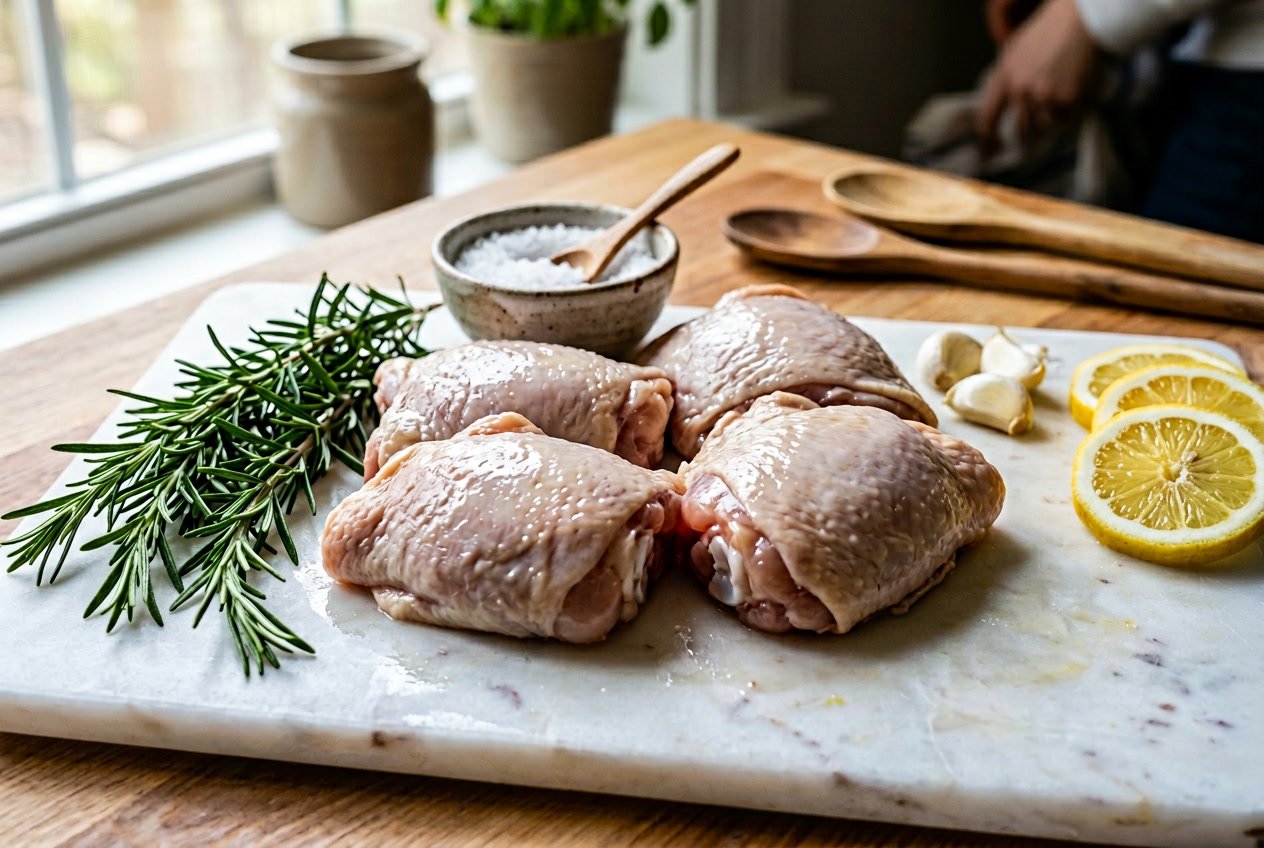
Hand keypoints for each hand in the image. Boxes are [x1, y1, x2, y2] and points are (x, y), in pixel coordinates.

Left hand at [977, 0, 1099, 148]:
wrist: (1080, 20)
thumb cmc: (1048, 32)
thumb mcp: (1015, 52)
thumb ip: (1006, 80)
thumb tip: (1000, 110)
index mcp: (1005, 76)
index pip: (987, 116)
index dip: (986, 138)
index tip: (987, 151)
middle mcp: (1021, 89)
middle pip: (1020, 129)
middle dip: (1027, 136)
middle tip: (1033, 142)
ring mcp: (1044, 95)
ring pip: (1045, 126)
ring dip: (1052, 120)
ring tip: (1060, 99)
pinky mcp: (1068, 98)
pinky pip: (1067, 118)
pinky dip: (1070, 112)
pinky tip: (1073, 92)